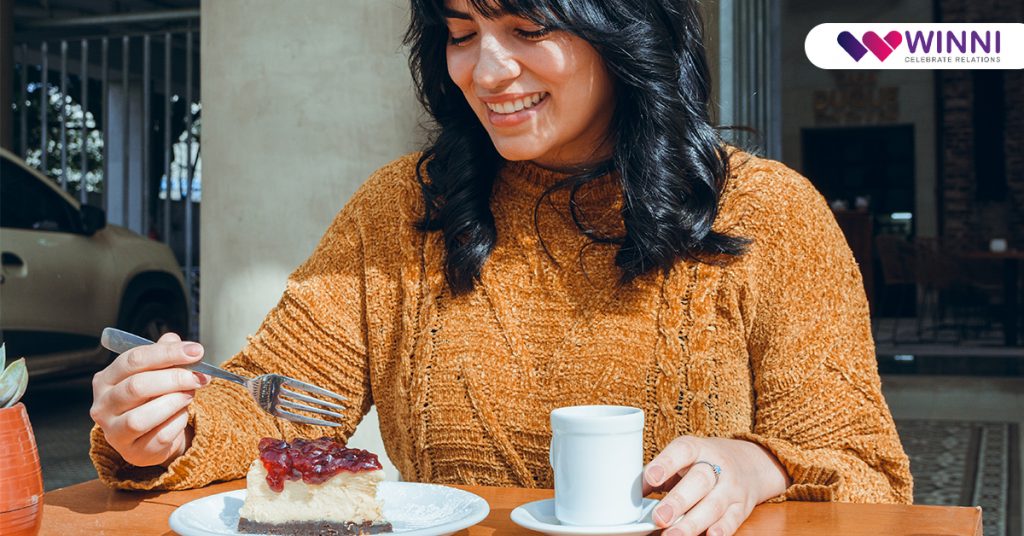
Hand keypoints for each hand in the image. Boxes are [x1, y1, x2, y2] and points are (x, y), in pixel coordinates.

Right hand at [90, 332, 209, 467]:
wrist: (153, 435)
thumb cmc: (152, 398)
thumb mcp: (156, 372)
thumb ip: (165, 355)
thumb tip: (174, 340)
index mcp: (106, 379)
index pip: (133, 359)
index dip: (167, 353)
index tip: (196, 351)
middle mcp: (103, 406)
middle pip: (137, 386)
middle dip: (174, 378)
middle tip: (198, 377)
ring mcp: (114, 432)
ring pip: (141, 417)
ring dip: (173, 402)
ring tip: (190, 395)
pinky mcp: (133, 452)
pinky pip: (159, 437)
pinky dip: (177, 423)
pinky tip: (182, 416)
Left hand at [642, 436, 789, 535]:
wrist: (749, 463)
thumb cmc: (704, 462)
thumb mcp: (684, 457)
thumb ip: (661, 472)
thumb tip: (635, 492)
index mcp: (698, 448)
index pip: (682, 451)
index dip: (666, 463)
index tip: (650, 478)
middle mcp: (717, 465)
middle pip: (699, 481)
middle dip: (678, 501)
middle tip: (659, 518)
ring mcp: (731, 487)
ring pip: (714, 505)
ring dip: (692, 523)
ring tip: (672, 535)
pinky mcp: (742, 507)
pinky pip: (732, 520)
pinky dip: (722, 530)